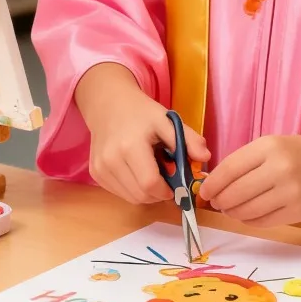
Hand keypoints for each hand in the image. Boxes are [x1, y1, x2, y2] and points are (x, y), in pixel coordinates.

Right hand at [75, 63, 209, 205]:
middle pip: (141, 195)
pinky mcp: (95, 172)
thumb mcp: (167, 120)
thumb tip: (206, 157)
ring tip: (150, 170)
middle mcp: (111, 159)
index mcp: (131, 146)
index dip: (167, 190)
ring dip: (145, 192)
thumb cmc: (141, 112)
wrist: (109, 103)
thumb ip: (188, 139)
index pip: (150, 184)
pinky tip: (135, 170)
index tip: (175, 184)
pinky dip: (132, 189)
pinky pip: (119, 192)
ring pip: (130, 197)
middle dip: (158, 193)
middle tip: (165, 177)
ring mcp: (101, 167)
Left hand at [198, 131, 300, 227]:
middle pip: (236, 193)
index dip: (213, 184)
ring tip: (232, 208)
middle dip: (221, 201)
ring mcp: (290, 192)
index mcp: (268, 146)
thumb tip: (212, 184)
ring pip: (248, 211)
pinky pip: (264, 221)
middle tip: (217, 202)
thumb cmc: (296, 153)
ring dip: (234, 212)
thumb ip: (244, 162)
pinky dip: (250, 220)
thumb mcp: (270, 146)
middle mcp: (279, 168)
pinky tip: (249, 215)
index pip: (230, 168)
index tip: (204, 192)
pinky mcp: (298, 212)